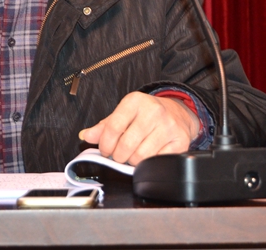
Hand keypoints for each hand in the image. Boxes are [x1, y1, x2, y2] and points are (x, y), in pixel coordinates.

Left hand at [78, 91, 199, 164]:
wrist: (176, 113)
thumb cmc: (145, 115)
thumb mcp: (123, 114)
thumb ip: (104, 126)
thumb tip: (86, 136)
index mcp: (135, 101)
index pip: (113, 127)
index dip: (105, 144)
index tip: (105, 150)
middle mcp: (153, 111)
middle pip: (126, 145)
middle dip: (118, 156)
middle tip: (118, 155)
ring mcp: (168, 127)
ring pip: (141, 156)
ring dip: (132, 161)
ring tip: (132, 155)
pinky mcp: (180, 141)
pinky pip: (157, 161)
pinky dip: (148, 163)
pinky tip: (147, 156)